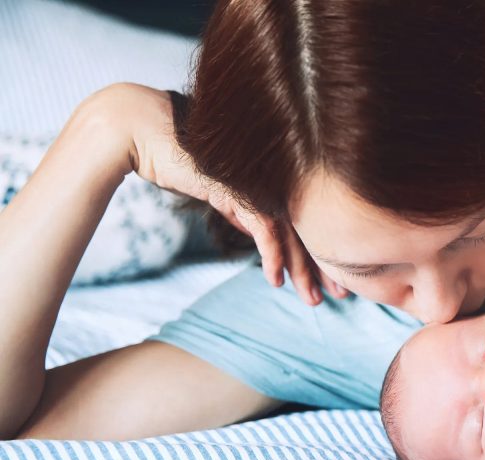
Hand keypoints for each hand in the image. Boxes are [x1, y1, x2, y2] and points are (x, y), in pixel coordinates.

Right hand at [108, 83, 347, 305]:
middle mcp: (272, 177)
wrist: (141, 132)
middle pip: (308, 227)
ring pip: (292, 232)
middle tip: (340, 297)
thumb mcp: (219, 190)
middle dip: (325, 266)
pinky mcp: (239, 187)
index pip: (306, 219)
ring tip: (312, 299)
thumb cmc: (177, 156)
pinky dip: (273, 256)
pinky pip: (265, 228)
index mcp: (272, 177)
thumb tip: (259, 233)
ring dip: (302, 270)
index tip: (335, 280)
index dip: (322, 252)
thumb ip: (242, 208)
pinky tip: (276, 280)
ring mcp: (258, 181)